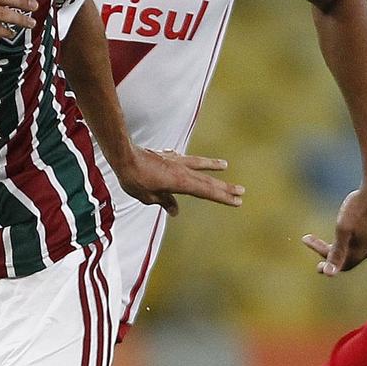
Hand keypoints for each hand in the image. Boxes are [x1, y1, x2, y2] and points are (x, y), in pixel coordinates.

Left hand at [118, 149, 242, 214]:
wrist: (124, 155)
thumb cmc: (134, 178)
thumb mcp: (148, 197)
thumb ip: (164, 202)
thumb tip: (175, 210)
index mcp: (181, 183)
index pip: (207, 192)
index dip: (223, 197)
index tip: (238, 201)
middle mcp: (183, 171)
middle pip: (208, 181)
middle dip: (225, 188)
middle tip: (242, 191)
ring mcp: (176, 162)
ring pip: (200, 165)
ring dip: (213, 166)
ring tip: (225, 165)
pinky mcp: (168, 156)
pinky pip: (185, 159)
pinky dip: (192, 161)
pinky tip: (193, 160)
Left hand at [301, 180, 366, 276]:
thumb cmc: (361, 207)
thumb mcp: (343, 229)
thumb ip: (337, 252)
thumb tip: (328, 274)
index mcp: (361, 250)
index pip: (340, 264)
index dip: (326, 262)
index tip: (314, 258)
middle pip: (350, 257)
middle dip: (332, 254)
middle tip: (317, 247)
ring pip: (360, 247)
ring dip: (345, 245)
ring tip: (335, 239)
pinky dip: (356, 235)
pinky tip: (354, 227)